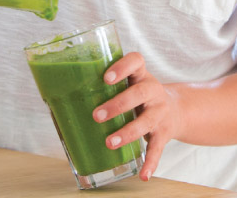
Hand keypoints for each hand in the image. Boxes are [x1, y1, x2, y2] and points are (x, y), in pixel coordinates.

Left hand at [92, 52, 178, 180]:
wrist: (176, 109)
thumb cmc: (139, 95)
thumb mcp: (130, 83)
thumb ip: (106, 87)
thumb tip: (61, 101)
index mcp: (141, 74)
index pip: (136, 61)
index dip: (122, 68)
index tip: (105, 78)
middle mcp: (153, 90)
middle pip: (139, 93)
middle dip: (117, 105)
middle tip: (96, 115)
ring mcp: (160, 112)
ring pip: (146, 121)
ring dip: (127, 133)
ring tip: (109, 142)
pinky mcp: (164, 133)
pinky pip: (158, 148)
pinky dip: (150, 162)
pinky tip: (142, 174)